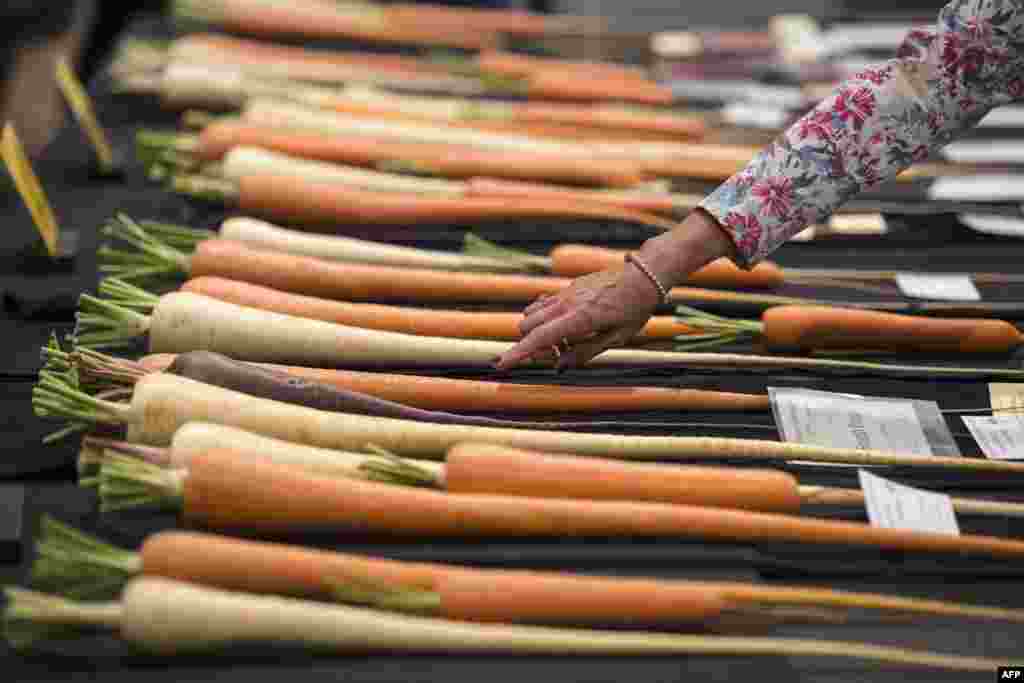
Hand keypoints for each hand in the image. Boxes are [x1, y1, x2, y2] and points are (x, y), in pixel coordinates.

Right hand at [493, 262, 661, 370]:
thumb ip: (585, 352)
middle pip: (526, 325)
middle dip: (529, 344)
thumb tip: (559, 365)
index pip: (540, 338)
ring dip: (535, 331)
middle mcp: (567, 303)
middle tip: (553, 355)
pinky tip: (561, 325)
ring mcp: (565, 293)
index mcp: (580, 318)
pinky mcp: (567, 289)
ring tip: (561, 341)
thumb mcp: (616, 339)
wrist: (641, 277)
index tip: (501, 364)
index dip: (518, 353)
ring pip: (530, 314)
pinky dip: (541, 318)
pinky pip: (541, 304)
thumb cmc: (633, 310)